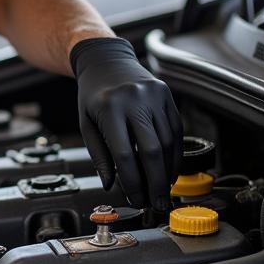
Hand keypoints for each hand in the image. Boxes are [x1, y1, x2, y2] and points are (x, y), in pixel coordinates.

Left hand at [70, 37, 181, 209]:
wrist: (105, 60)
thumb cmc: (92, 95)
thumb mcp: (86, 124)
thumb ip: (99, 155)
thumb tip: (111, 185)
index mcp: (109, 108)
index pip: (125, 154)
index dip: (133, 182)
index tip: (135, 198)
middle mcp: (135, 100)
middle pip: (152, 151)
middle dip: (156, 182)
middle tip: (157, 203)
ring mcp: (154, 96)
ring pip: (169, 142)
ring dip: (168, 171)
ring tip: (163, 189)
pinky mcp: (167, 95)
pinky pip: (176, 129)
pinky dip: (175, 153)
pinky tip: (170, 169)